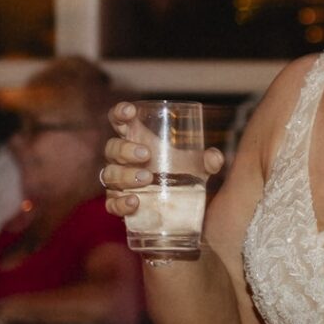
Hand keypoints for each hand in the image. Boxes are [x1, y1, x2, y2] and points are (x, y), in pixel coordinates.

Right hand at [98, 101, 223, 220]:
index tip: (131, 112)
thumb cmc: (181, 177)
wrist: (178, 210)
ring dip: (126, 175)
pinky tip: (134, 202)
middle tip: (146, 155)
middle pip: (112, 148)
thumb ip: (207, 161)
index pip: (119, 121)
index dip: (120, 113)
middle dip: (126, 149)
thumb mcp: (197, 167)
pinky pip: (111, 203)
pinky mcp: (118, 204)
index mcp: (136, 140)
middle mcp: (122, 159)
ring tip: (147, 178)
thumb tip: (214, 157)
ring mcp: (117, 182)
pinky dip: (120, 203)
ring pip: (109, 174)